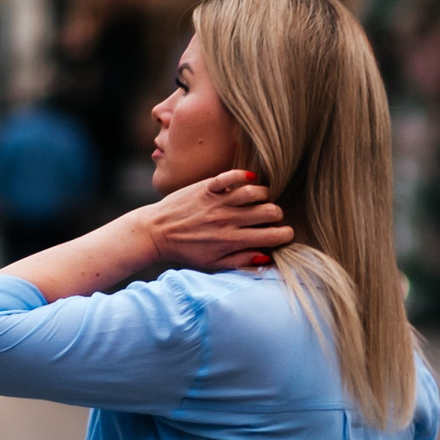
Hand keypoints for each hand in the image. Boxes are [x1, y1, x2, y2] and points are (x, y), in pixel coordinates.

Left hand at [134, 170, 294, 272]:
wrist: (155, 232)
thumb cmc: (185, 250)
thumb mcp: (212, 264)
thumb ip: (240, 261)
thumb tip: (267, 257)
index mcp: (231, 241)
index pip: (272, 236)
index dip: (285, 235)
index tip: (283, 234)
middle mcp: (228, 220)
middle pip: (270, 212)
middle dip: (277, 215)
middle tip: (270, 217)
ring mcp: (218, 202)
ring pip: (256, 192)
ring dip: (264, 196)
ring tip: (259, 200)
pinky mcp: (208, 187)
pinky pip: (233, 176)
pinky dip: (244, 175)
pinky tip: (248, 180)